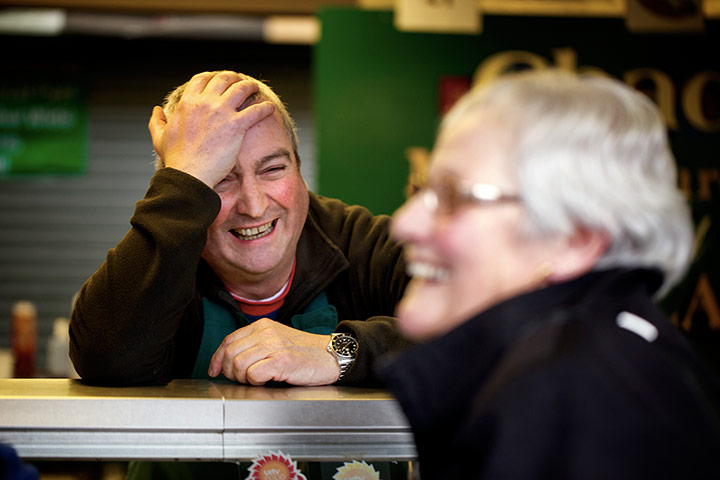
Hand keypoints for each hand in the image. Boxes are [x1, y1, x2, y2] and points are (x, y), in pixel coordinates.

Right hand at [147, 71, 274, 187]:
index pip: (203, 78)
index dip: (213, 76)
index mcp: (188, 103)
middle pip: (224, 79)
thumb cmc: (176, 160)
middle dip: (234, 78)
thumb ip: (158, 121)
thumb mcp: (160, 137)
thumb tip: (157, 110)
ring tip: (255, 90)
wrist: (189, 174)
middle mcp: (206, 102)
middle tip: (241, 82)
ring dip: (250, 87)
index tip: (220, 80)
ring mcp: (222, 112)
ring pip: (242, 89)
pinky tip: (270, 108)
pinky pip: (257, 110)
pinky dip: (265, 107)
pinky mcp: (237, 125)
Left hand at [208, 318, 341, 385]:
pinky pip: (253, 374)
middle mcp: (266, 333)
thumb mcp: (277, 341)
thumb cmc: (305, 353)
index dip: (217, 358)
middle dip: (229, 372)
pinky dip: (254, 382)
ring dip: (242, 378)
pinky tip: (265, 381)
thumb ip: (255, 345)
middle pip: (230, 354)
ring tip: (255, 381)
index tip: (215, 370)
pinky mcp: (282, 361)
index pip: (229, 340)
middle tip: (240, 380)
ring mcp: (275, 346)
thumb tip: (229, 360)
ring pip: (238, 364)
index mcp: (263, 326)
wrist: (331, 356)